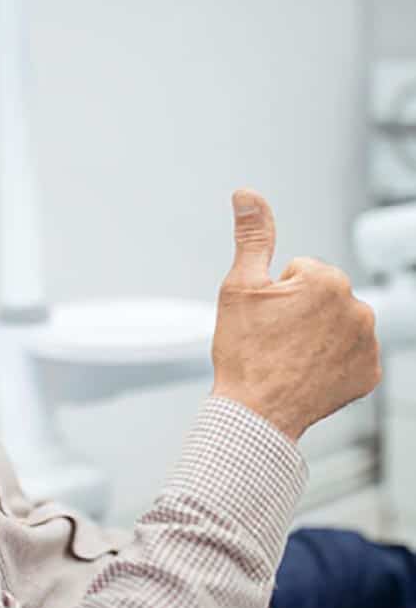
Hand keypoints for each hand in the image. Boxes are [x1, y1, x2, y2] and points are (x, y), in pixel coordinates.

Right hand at [210, 189, 380, 440]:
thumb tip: (247, 195)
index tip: (265, 319)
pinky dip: (331, 361)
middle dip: (300, 311)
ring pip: (337, 323)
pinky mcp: (370, 372)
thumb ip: (252, 236)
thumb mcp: (239, 287)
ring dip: (317, 334)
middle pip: (321, 296)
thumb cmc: (244, 352)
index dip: (276, 294)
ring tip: (289, 356)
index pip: (299, 272)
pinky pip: (350, 354)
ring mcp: (367, 343)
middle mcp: (357, 307)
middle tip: (274, 338)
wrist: (256, 413)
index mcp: (326, 280)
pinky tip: (307, 372)